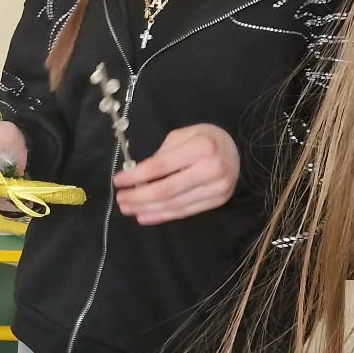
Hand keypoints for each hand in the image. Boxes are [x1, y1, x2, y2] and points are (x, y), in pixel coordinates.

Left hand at [114, 123, 239, 223]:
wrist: (235, 149)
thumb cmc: (203, 139)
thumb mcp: (180, 136)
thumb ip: (160, 156)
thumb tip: (136, 178)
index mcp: (203, 147)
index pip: (162, 166)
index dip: (137, 176)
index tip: (118, 181)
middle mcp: (213, 169)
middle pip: (168, 190)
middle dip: (139, 197)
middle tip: (121, 199)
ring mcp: (218, 188)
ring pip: (175, 204)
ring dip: (148, 209)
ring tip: (129, 209)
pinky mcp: (219, 201)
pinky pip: (185, 212)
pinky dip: (162, 216)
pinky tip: (145, 215)